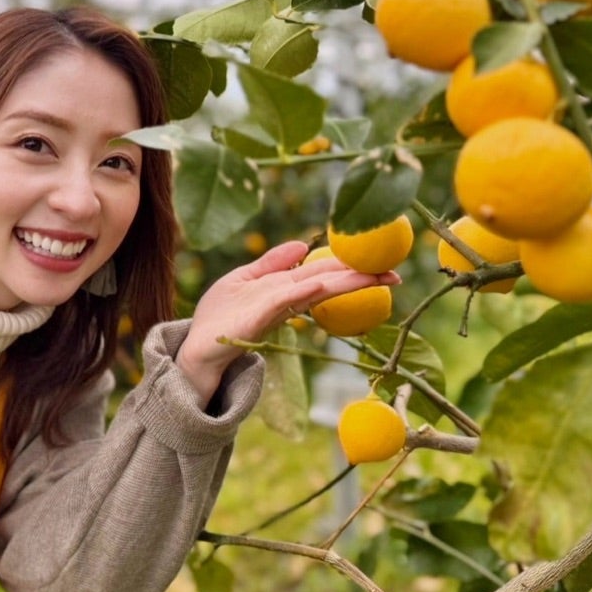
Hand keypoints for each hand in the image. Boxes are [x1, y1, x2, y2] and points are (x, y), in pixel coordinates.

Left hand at [175, 240, 400, 402]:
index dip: (351, 266)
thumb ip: (272, 263)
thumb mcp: (245, 279)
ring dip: (342, 283)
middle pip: (328, 284)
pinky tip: (319, 284)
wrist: (196, 347)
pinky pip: (283, 302)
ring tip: (372, 276)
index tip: (382, 263)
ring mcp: (273, 309)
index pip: (323, 272)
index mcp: (284, 287)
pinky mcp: (256, 319)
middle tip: (395, 275)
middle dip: (360, 278)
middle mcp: (284, 299)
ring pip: (313, 292)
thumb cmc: (220, 316)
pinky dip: (302, 292)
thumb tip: (302, 245)